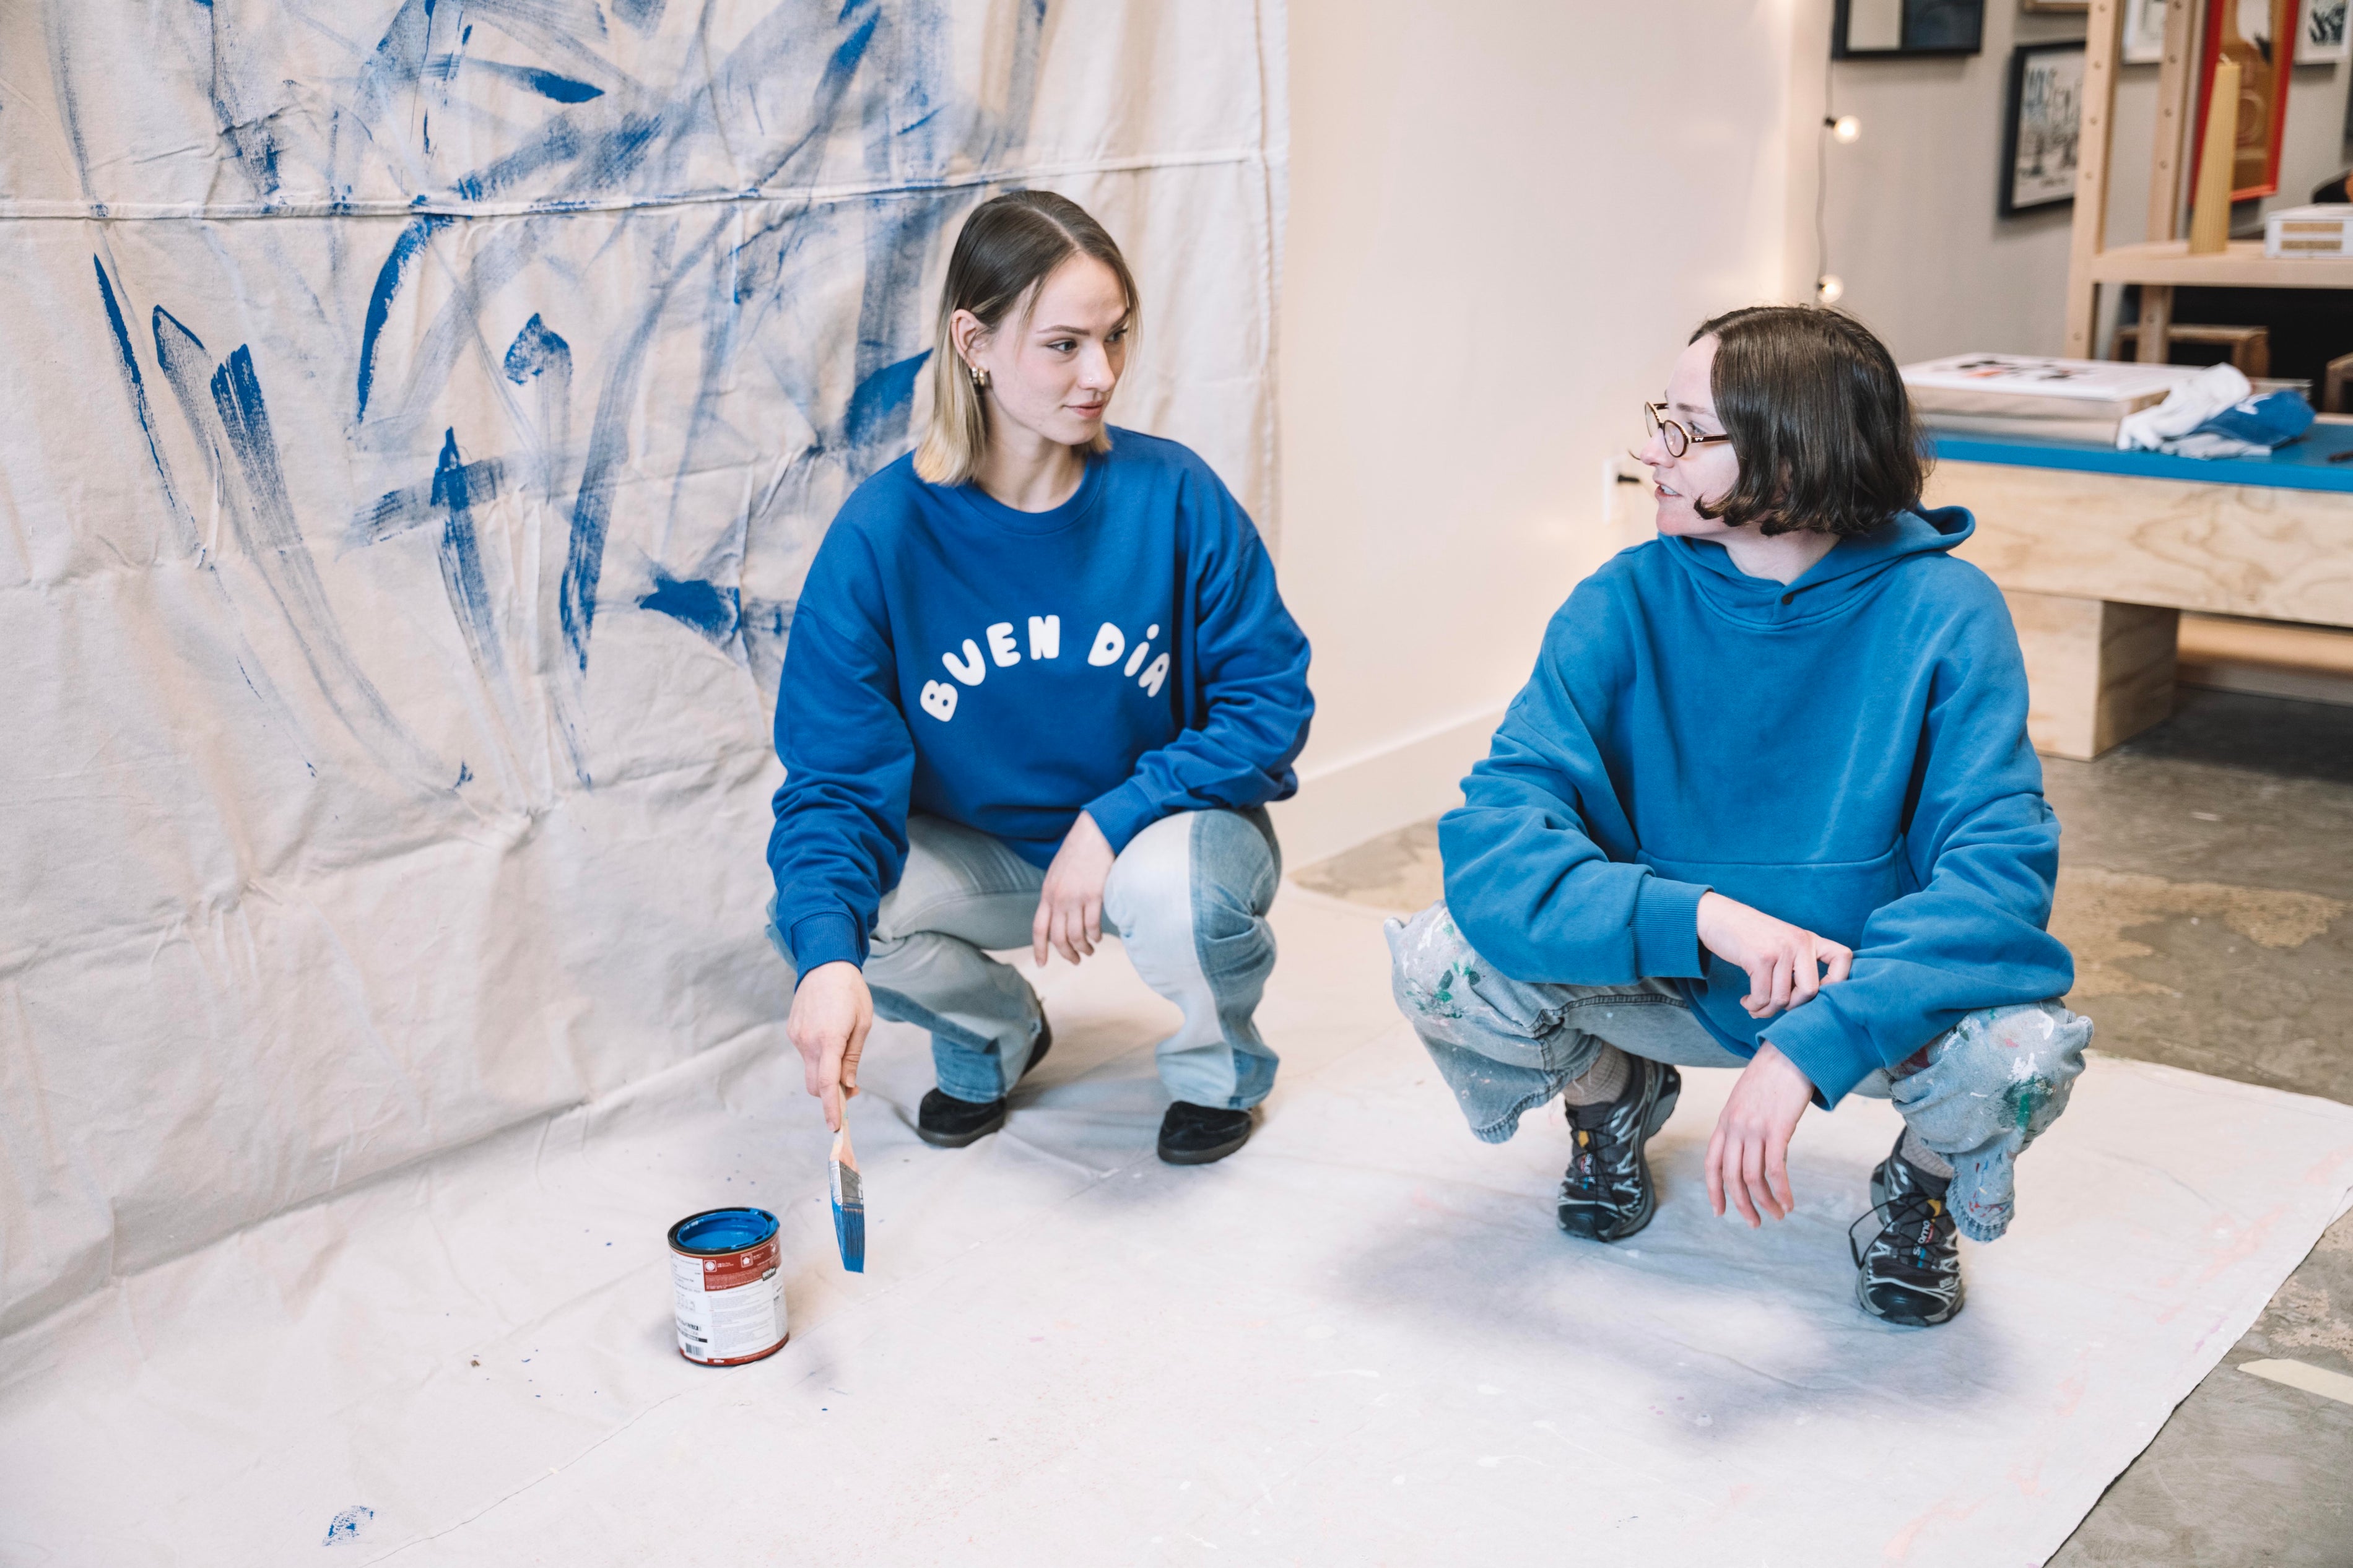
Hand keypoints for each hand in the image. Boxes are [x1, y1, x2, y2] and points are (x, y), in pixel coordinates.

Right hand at [787, 961, 871, 1130]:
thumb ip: (852, 1058)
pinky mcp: (792, 1031)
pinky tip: (829, 1035)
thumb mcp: (863, 1024)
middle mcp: (807, 1041)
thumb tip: (847, 1086)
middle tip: (849, 1085)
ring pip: (809, 1069)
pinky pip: (805, 1053)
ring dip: (824, 1072)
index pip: (826, 1084)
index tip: (835, 1126)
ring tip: (842, 1049)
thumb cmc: (851, 992)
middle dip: (829, 1093)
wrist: (825, 963)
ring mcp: (797, 1037)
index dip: (831, 1108)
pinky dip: (817, 1056)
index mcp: (829, 1039)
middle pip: (813, 1085)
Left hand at [1033, 811, 1115, 965]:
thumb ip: (1054, 894)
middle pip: (1058, 938)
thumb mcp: (1057, 873)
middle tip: (1075, 960)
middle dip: (1066, 954)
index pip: (1039, 928)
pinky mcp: (1094, 895)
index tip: (1041, 964)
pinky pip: (1093, 926)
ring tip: (1089, 950)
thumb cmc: (1077, 851)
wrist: (1094, 833)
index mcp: (1047, 893)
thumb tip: (1057, 915)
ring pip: (1076, 936)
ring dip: (1083, 948)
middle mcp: (1058, 898)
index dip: (1039, 949)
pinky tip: (1098, 937)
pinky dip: (1095, 936)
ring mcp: (1076, 898)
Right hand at [1694, 891, 1853, 1020]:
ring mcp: (1780, 949)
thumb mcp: (1782, 942)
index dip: (1838, 981)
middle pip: (1810, 991)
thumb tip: (1804, 1005)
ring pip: (1782, 998)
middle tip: (1776, 1006)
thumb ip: (1797, 964)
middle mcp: (1799, 942)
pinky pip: (1762, 996)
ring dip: (1766, 1010)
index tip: (1818, 993)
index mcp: (1808, 938)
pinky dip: (1754, 1006)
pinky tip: (1747, 1002)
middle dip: (1792, 1007)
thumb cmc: (1749, 936)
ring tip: (1755, 1007)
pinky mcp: (1760, 958)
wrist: (1718, 917)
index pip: (1843, 957)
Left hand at [1705, 1043, 1814, 1226]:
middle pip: (1730, 1177)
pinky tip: (1790, 1202)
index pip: (1711, 1164)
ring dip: (1765, 1202)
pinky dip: (1782, 1191)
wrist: (1790, 1053)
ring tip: (1778, 1215)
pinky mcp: (1777, 1128)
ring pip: (1752, 1177)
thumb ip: (1745, 1128)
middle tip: (1755, 1223)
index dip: (1713, 1191)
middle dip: (1741, 1205)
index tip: (1719, 1212)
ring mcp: (1754, 1128)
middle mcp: (1735, 1127)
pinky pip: (1775, 1169)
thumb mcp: (1747, 1102)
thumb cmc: (1772, 1078)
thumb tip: (1757, 1158)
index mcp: (1725, 1122)